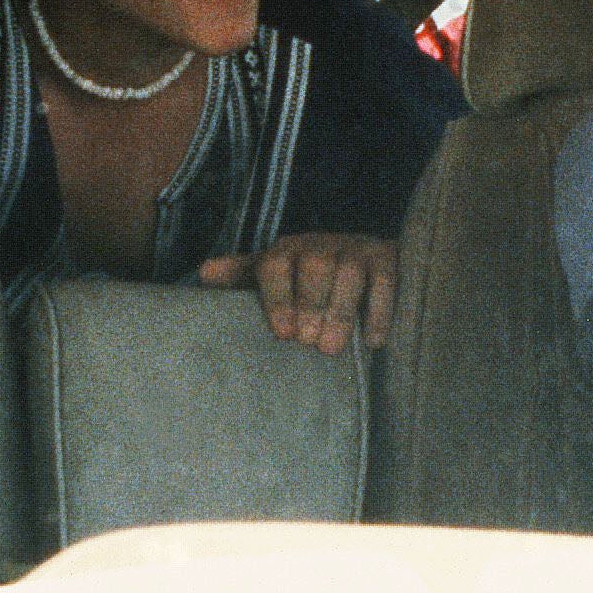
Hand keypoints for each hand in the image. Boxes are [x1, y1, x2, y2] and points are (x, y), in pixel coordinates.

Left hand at [198, 232, 398, 355]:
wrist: (361, 258)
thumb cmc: (305, 280)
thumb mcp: (271, 276)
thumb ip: (241, 276)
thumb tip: (204, 273)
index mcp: (287, 250)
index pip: (275, 265)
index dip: (277, 298)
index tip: (283, 334)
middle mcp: (321, 244)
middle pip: (315, 265)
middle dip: (312, 305)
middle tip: (309, 344)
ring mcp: (357, 249)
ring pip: (350, 272)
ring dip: (340, 311)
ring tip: (332, 348)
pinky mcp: (388, 259)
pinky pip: (385, 279)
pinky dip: (379, 310)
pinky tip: (372, 341)